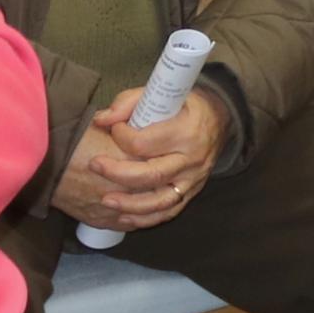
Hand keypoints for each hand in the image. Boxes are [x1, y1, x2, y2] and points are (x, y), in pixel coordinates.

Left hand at [56, 86, 227, 232]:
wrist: (218, 118)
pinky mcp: (191, 192)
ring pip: (160, 200)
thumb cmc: (185, 105)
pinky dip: (146, 219)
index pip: (145, 142)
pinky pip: (168, 212)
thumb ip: (128, 103)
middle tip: (95, 166)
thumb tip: (101, 120)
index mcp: (186, 131)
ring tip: (106, 201)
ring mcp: (193, 179)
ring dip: (130, 204)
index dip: (122, 136)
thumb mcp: (162, 94)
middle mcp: (192, 158)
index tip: (113, 129)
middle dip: (118, 173)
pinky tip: (125, 218)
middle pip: (151, 174)